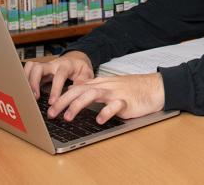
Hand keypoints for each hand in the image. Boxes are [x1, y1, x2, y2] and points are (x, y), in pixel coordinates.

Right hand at [23, 50, 93, 105]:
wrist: (76, 59)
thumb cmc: (80, 68)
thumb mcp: (87, 73)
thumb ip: (83, 81)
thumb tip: (77, 91)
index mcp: (66, 65)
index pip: (59, 75)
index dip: (55, 88)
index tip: (53, 101)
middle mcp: (53, 64)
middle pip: (39, 67)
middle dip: (34, 82)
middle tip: (35, 97)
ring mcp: (45, 66)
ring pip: (31, 67)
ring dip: (27, 80)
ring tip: (28, 95)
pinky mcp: (40, 70)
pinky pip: (28, 70)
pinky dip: (25, 78)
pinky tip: (26, 90)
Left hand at [47, 73, 165, 124]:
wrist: (154, 88)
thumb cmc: (132, 90)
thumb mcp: (110, 87)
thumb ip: (93, 89)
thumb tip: (74, 92)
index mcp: (100, 84)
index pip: (76, 87)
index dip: (61, 96)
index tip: (49, 107)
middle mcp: (105, 87)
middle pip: (80, 90)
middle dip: (63, 101)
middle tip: (51, 113)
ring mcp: (116, 93)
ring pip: (93, 95)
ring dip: (78, 105)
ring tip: (68, 116)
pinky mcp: (127, 102)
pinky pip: (115, 106)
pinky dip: (106, 112)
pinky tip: (99, 120)